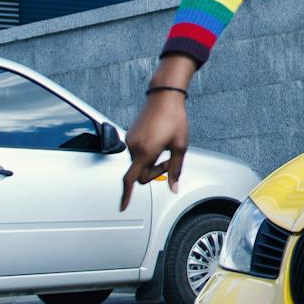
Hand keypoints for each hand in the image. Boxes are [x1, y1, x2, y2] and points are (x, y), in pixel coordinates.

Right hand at [120, 94, 187, 209]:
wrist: (164, 96)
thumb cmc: (174, 119)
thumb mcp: (180, 146)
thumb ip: (176, 169)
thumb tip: (173, 187)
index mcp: (145, 152)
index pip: (132, 179)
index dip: (127, 195)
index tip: (123, 207)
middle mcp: (133, 147)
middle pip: (140, 172)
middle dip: (154, 171)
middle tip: (169, 160)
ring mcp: (130, 140)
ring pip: (139, 162)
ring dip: (151, 161)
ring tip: (165, 145)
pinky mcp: (130, 134)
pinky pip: (137, 151)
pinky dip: (147, 152)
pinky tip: (158, 140)